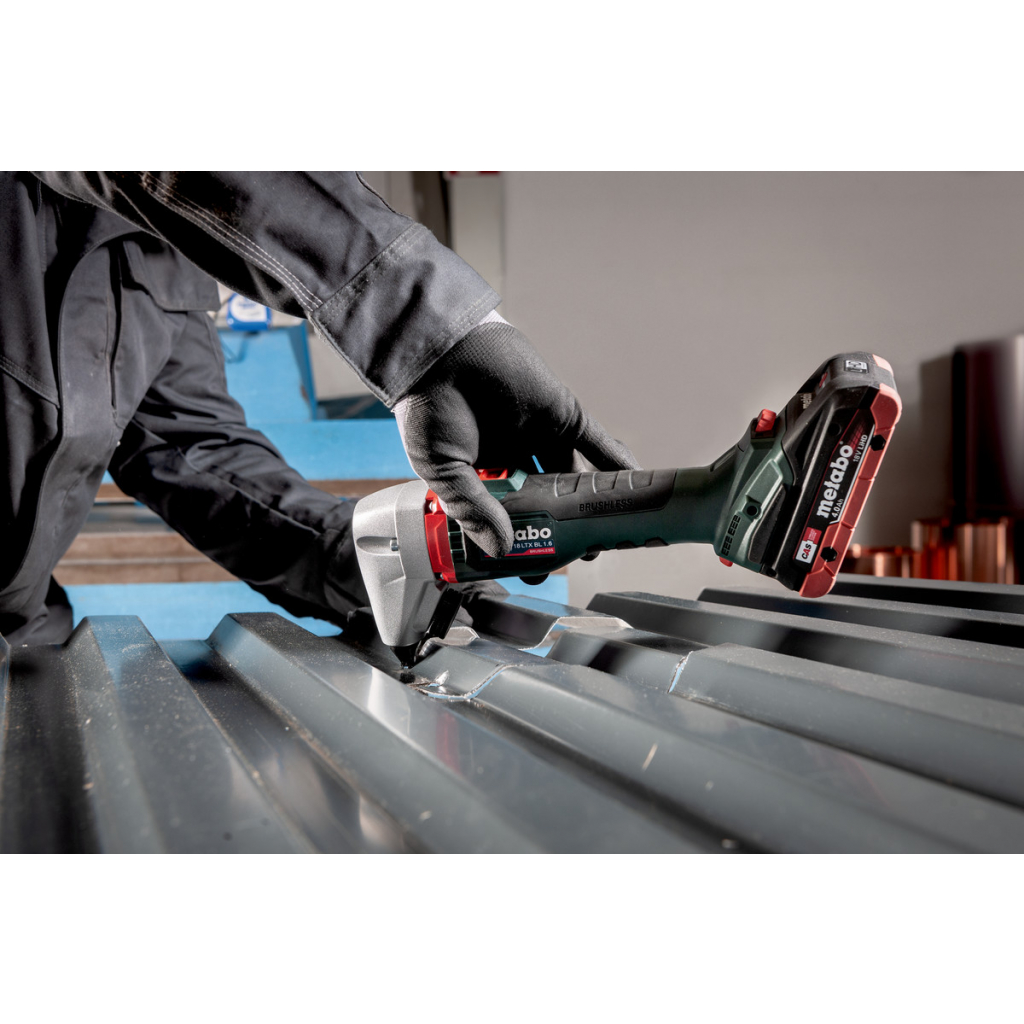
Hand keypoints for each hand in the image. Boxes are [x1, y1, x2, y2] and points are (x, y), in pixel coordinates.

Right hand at [395, 321, 638, 555]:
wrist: (440, 352)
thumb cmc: (426, 408)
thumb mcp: (442, 471)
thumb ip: (472, 509)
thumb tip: (501, 548)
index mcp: (484, 476)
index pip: (511, 518)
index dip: (525, 542)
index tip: (535, 567)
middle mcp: (517, 460)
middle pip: (549, 502)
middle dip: (565, 529)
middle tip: (579, 554)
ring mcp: (541, 436)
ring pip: (574, 477)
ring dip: (592, 504)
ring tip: (609, 533)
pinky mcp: (563, 414)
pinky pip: (596, 443)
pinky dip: (615, 464)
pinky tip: (631, 488)